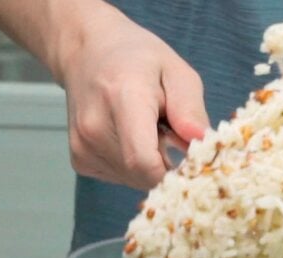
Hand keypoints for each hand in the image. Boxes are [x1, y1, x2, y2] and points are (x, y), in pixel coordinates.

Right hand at [51, 3, 208, 188]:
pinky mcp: (79, 158)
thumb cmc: (137, 59)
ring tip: (147, 132)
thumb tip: (202, 141)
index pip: (144, 162)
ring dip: (150, 165)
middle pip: (142, 175)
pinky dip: (133, 166)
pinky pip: (119, 177)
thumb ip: (190, 108)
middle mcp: (95, 126)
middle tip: (169, 135)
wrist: (87, 52)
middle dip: (166, 166)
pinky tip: (130, 138)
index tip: (191, 162)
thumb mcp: (175, 71)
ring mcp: (82, 145)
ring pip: (132, 180)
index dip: (173, 173)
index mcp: (123, 99)